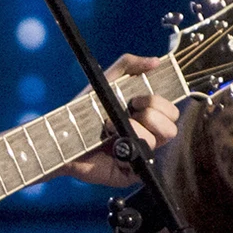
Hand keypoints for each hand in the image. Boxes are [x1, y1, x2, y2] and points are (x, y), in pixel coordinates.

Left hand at [62, 54, 181, 187]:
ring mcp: (140, 155)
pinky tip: (111, 147)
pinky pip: (143, 163)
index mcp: (145, 116)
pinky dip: (127, 150)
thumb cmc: (83, 111)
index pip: (170, 111)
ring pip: (156, 141)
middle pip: (171, 127)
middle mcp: (146, 136)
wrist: (61, 136)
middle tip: (127, 112)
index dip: (160, 103)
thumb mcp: (106, 81)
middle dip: (150, 115)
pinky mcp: (131, 172)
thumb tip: (156, 61)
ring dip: (132, 129)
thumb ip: (129, 65)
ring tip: (109, 127)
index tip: (138, 98)